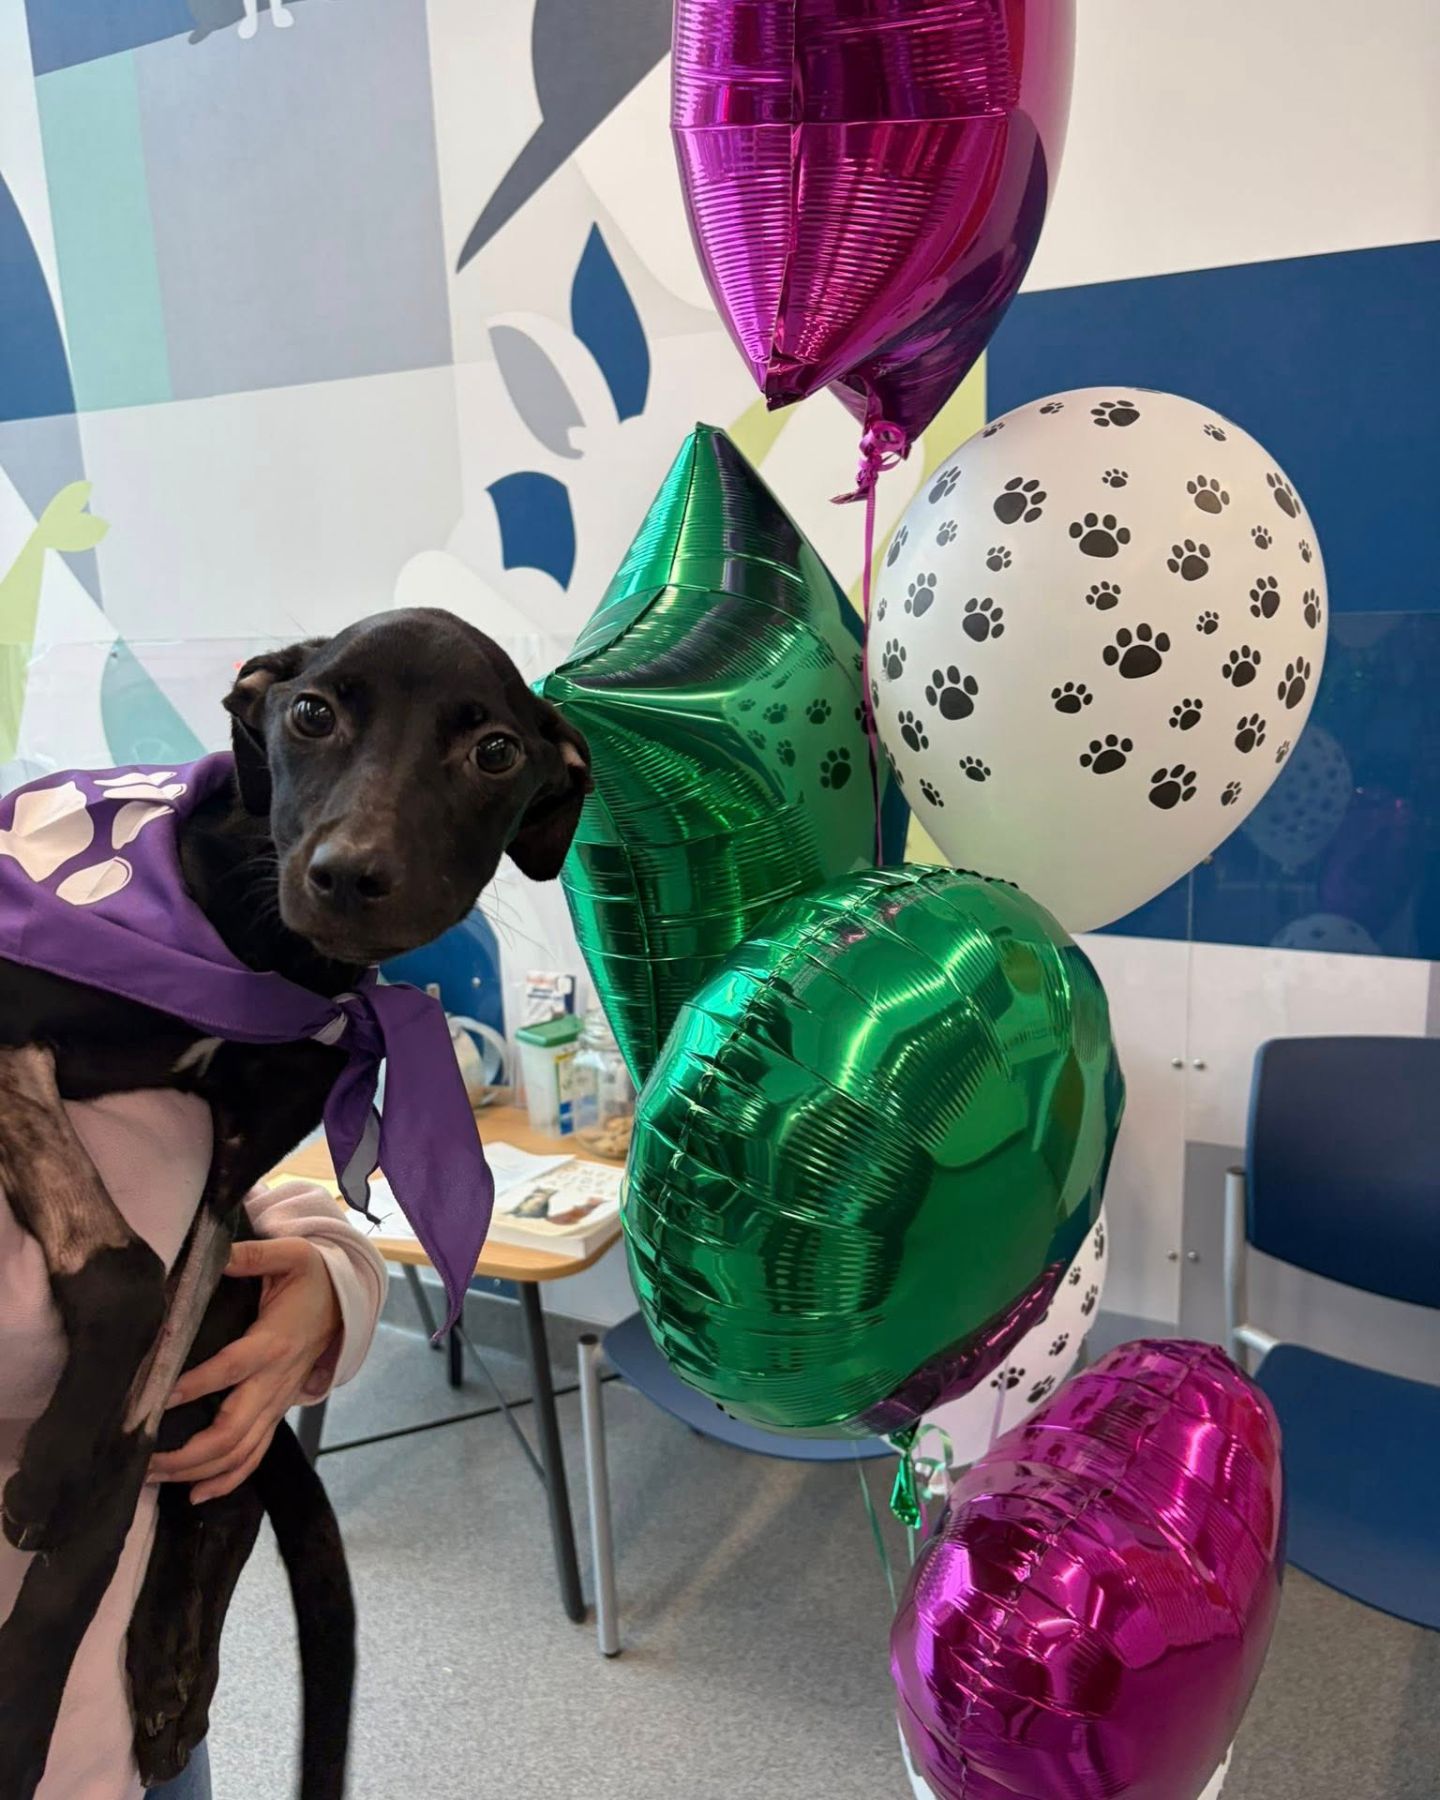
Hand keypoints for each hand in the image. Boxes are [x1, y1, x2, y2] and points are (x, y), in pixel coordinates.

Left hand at [149, 1236, 341, 1503]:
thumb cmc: (312, 1279)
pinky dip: (228, 1480)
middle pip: (233, 1430)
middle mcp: (275, 1381)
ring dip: (198, 1472)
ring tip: (155, 1478)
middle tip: (143, 1460)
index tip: (158, 1399)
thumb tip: (215, 1255)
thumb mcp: (290, 1255)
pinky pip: (255, 1455)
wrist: (346, 1303)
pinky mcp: (277, 1411)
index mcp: (273, 1343)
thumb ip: (253, 1255)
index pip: (229, 1370)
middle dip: (187, 1453)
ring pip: (241, 1451)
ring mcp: (277, 1402)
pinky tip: (197, 1494)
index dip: (195, 1386)